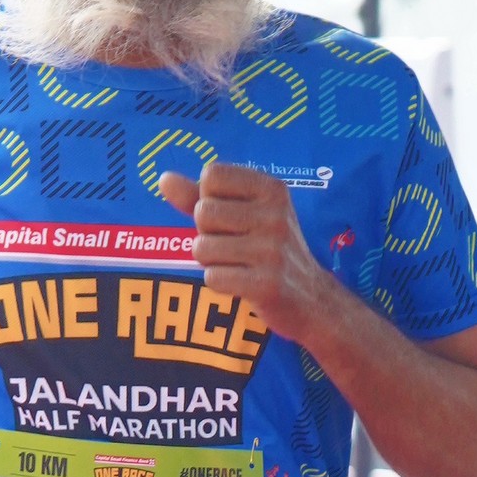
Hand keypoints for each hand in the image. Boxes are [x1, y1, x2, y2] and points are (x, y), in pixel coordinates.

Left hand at [156, 162, 337, 346]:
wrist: (312, 300)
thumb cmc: (268, 251)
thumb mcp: (244, 215)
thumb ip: (201, 196)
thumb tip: (164, 179)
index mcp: (272, 189)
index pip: (212, 175)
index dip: (209, 199)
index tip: (232, 217)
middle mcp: (276, 215)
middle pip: (203, 212)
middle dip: (208, 233)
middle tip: (234, 246)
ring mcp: (273, 250)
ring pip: (202, 247)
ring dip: (211, 262)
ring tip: (238, 266)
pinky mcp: (266, 284)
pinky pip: (212, 278)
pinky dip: (219, 283)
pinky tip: (242, 284)